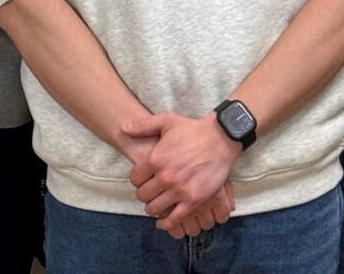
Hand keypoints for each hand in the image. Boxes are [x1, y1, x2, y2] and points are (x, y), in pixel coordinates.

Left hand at [122, 112, 240, 230]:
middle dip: (144, 193)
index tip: (143, 178)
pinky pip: (174, 219)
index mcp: (156, 159)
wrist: (220, 138)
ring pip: (154, 208)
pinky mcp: (193, 200)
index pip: (134, 179)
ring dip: (153, 207)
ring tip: (157, 202)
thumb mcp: (167, 121)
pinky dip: (166, 223)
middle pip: (143, 195)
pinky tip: (163, 221)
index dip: (137, 179)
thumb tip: (123, 128)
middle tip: (150, 190)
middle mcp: (165, 177)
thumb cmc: (193, 129)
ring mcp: (179, 190)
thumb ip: (143, 126)